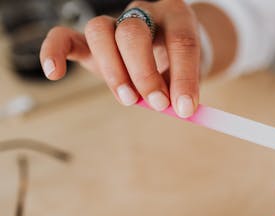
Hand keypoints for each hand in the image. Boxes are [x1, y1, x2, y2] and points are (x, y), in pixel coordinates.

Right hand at [40, 0, 200, 116]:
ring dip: (114, 71)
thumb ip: (182, 92)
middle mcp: (143, 13)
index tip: (186, 108)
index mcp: (176, 17)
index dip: (184, 76)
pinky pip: (63, 36)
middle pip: (134, 32)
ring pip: (100, 30)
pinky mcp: (89, 40)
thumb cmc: (179, 64)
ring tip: (130, 100)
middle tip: (158, 105)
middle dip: (145, 73)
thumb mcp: (189, 77)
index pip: (180, 40)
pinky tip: (54, 73)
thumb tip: (181, 111)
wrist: (168, 51)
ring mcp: (114, 23)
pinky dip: (55, 51)